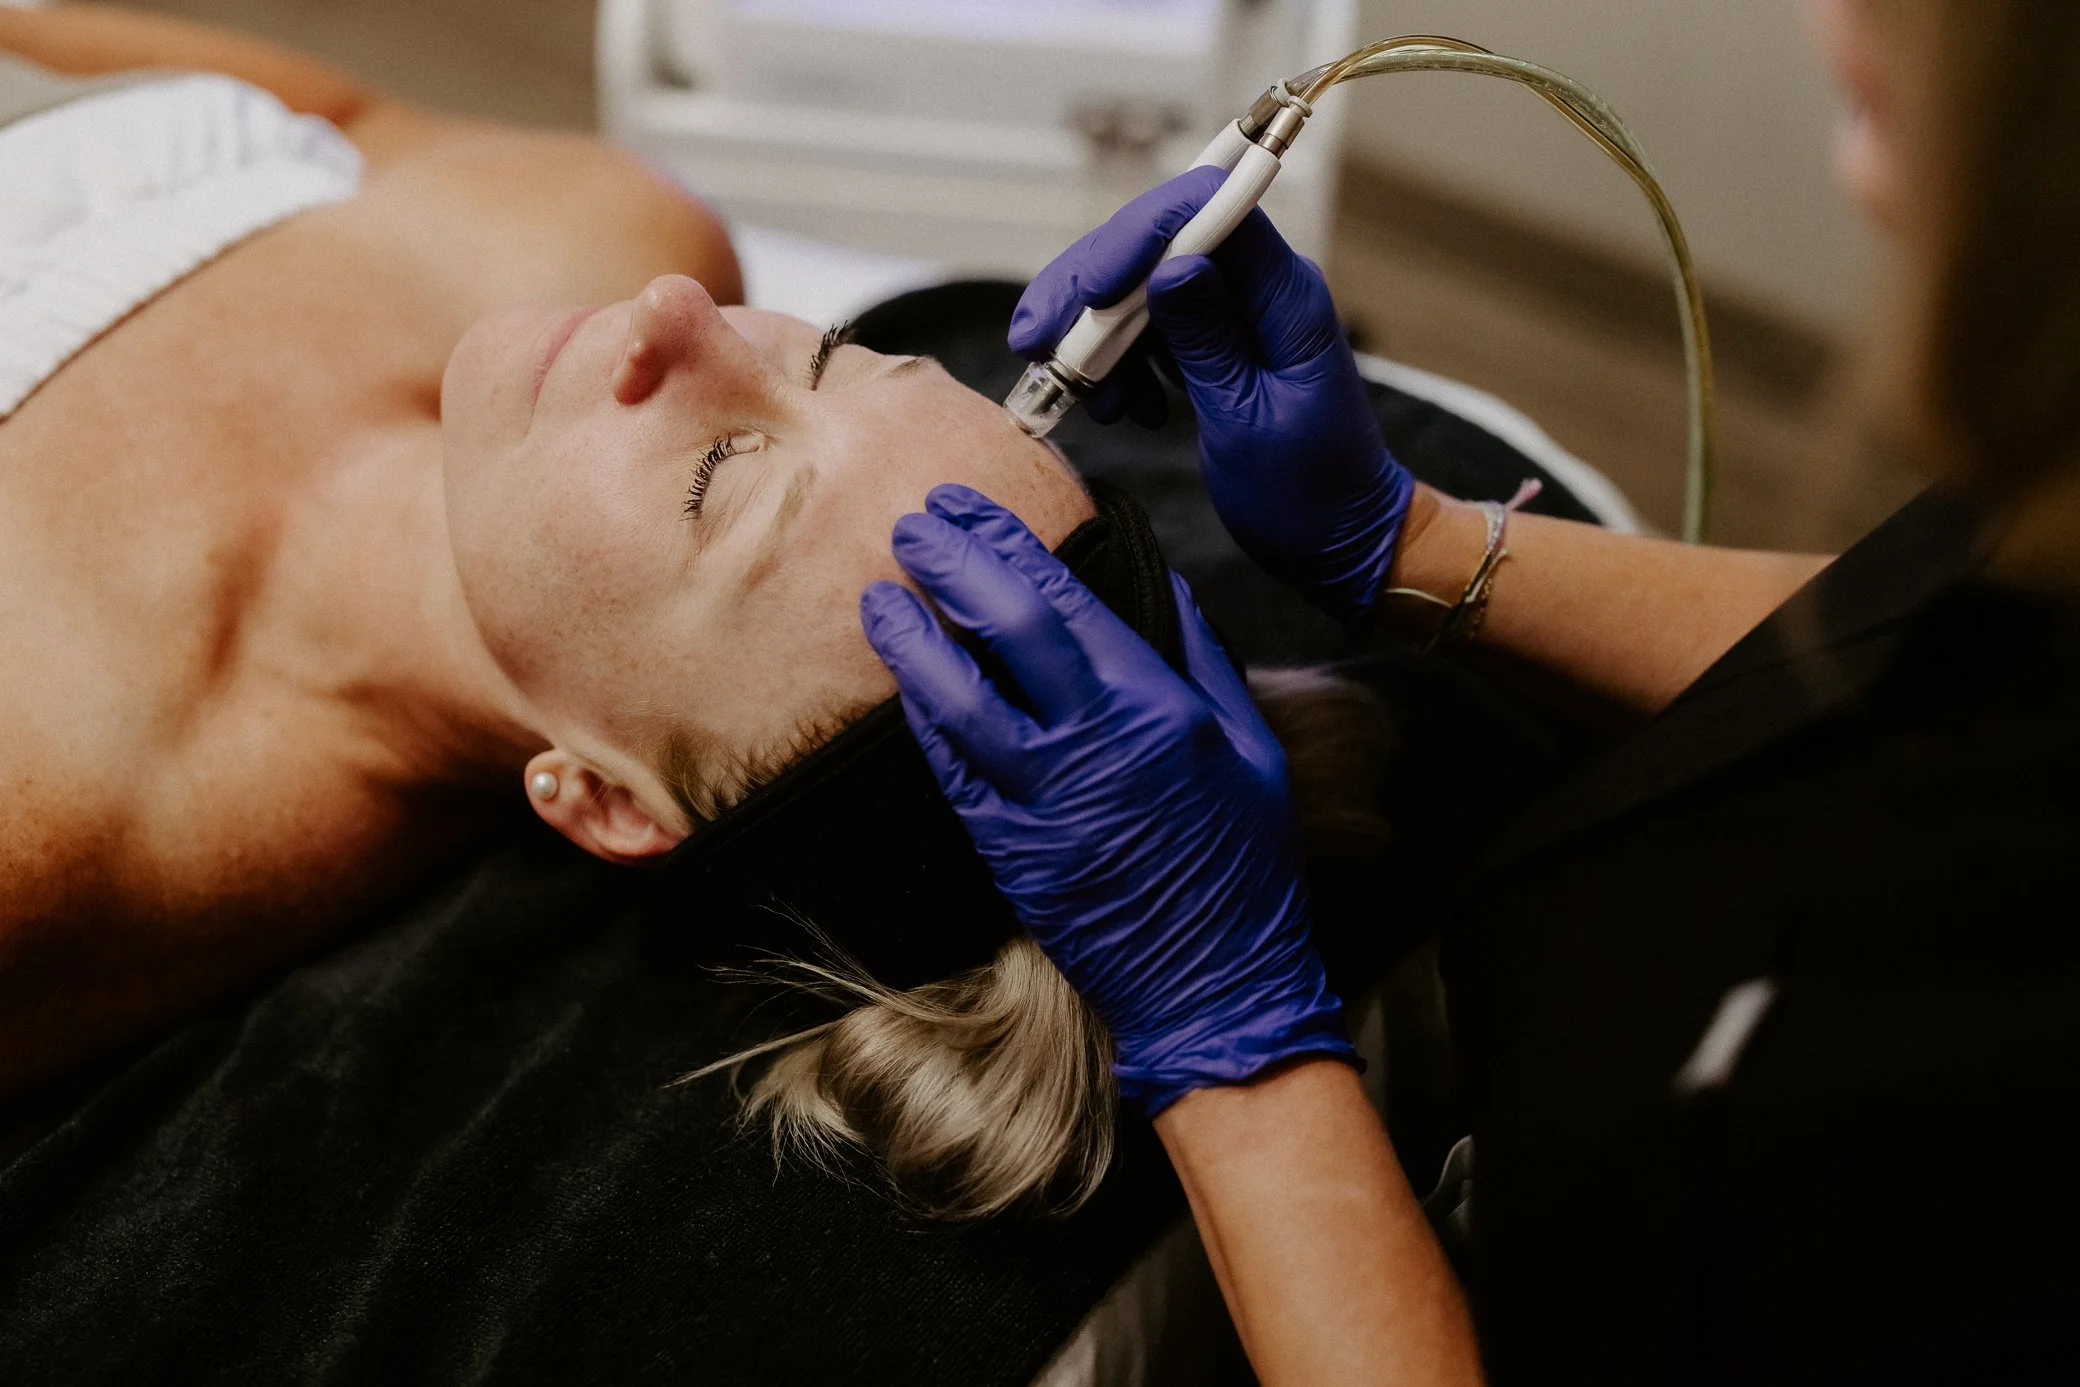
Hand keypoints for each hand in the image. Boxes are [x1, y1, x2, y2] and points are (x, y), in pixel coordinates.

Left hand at [859, 484, 1354, 1115]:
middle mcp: (1093, 742)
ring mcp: (1042, 798)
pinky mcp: (1008, 849)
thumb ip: (1203, 655)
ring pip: (957, 700)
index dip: (1006, 544)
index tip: (966, 507)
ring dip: (912, 640)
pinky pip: (951, 769)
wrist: (1217, 980)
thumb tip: (1165, 582)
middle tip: (913, 525)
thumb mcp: (1251, 745)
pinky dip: (924, 718)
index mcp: (1157, 704)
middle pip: (1004, 630)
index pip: (1065, 599)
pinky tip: (902, 680)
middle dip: (952, 566)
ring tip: (878, 595)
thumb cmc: (1244, 863)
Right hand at [1011, 167, 1415, 624]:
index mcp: (1285, 296)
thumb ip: (1208, 342)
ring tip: (1090, 401)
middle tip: (1033, 343)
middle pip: (1157, 244)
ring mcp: (1236, 313)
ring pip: (1142, 288)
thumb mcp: (1247, 424)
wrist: (1340, 540)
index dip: (1136, 239)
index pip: (1206, 213)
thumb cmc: (1309, 495)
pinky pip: (1149, 328)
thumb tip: (1172, 266)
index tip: (1086, 296)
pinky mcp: (1215, 343)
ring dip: (1096, 337)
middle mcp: (1260, 289)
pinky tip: (1120, 409)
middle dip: (1088, 291)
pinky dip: (1118, 363)